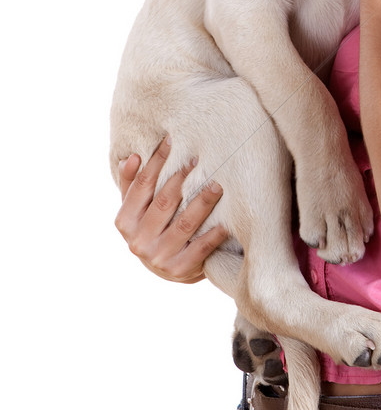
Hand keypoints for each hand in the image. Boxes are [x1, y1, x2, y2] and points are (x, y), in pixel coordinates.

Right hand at [114, 138, 228, 282]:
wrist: (166, 267)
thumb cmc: (151, 227)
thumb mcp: (135, 209)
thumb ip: (131, 185)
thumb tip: (132, 157)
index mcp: (125, 222)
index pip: (141, 185)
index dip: (156, 161)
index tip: (172, 140)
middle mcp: (139, 241)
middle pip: (164, 202)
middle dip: (181, 177)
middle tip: (199, 157)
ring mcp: (159, 257)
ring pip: (185, 223)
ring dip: (203, 201)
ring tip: (218, 183)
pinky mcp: (180, 269)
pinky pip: (201, 247)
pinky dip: (214, 232)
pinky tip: (226, 218)